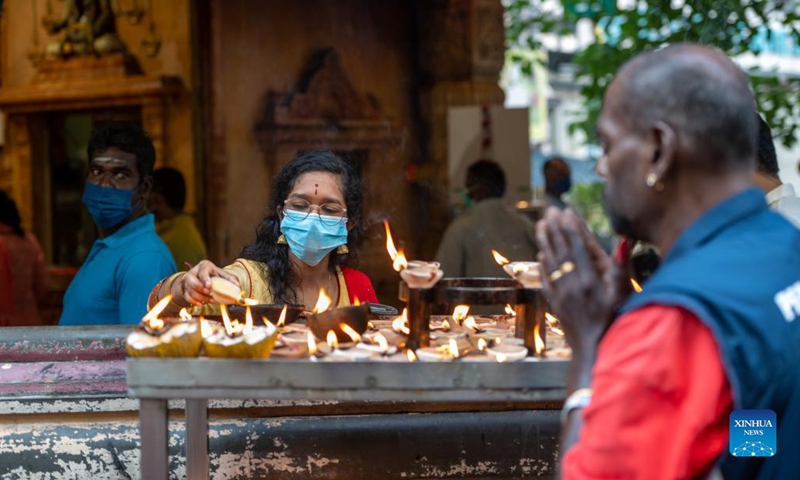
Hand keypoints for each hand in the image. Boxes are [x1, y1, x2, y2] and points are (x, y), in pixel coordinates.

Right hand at [180, 260, 239, 305]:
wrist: (205, 278)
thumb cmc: (214, 275)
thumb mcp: (222, 274)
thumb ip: (229, 279)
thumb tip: (238, 286)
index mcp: (204, 266)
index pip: (202, 271)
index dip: (204, 279)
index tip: (209, 286)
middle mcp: (193, 272)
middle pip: (190, 279)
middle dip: (198, 288)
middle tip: (208, 292)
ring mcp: (188, 281)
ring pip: (188, 289)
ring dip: (199, 296)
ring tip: (210, 300)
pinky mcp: (185, 289)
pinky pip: (186, 296)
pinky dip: (192, 301)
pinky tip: (200, 303)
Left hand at [535, 208, 629, 357]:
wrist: (593, 351)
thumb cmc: (614, 323)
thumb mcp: (623, 296)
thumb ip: (621, 268)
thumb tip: (623, 241)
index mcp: (588, 280)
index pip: (576, 247)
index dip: (571, 227)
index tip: (565, 211)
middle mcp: (571, 284)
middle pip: (560, 251)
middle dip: (555, 229)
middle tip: (549, 211)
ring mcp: (561, 295)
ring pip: (550, 263)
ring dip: (544, 242)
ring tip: (540, 225)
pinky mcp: (556, 305)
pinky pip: (546, 281)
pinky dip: (543, 266)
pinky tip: (540, 255)